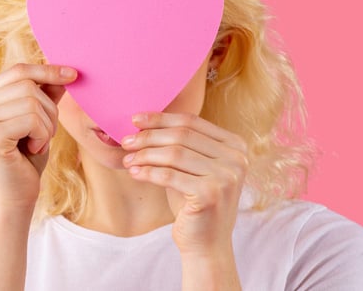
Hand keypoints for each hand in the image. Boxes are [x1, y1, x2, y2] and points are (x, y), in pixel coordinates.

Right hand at [0, 63, 76, 209]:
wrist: (13, 200)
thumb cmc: (24, 161)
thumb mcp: (37, 121)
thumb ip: (44, 95)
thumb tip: (64, 71)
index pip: (18, 70)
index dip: (47, 70)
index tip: (73, 74)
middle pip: (27, 84)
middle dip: (48, 109)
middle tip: (44, 134)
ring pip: (32, 100)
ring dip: (46, 125)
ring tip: (37, 144)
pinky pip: (32, 119)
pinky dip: (42, 135)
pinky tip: (33, 150)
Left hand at [119, 112, 249, 254]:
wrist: (206, 244)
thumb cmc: (194, 203)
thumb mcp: (190, 168)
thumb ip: (179, 144)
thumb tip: (142, 122)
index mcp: (236, 146)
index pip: (192, 122)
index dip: (161, 118)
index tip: (135, 119)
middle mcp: (236, 158)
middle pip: (182, 135)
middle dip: (149, 136)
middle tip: (126, 141)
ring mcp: (227, 176)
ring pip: (174, 154)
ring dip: (145, 155)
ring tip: (128, 159)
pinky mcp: (211, 194)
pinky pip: (170, 175)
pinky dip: (148, 172)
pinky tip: (135, 173)